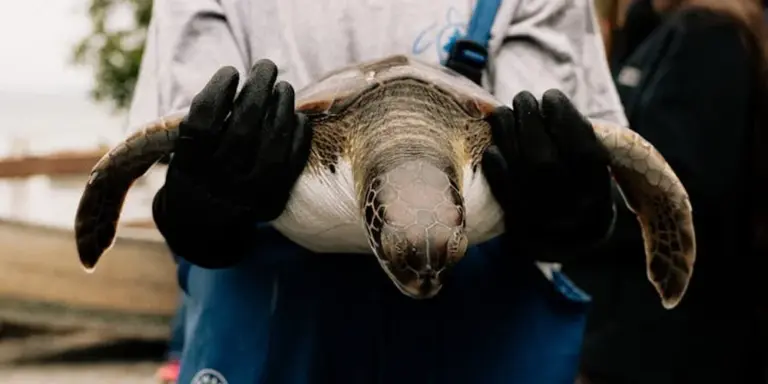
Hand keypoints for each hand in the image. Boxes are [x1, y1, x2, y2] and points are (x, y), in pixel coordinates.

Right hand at [153, 59, 311, 267]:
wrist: (203, 229)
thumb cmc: (195, 174)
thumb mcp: (183, 152)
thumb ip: (205, 123)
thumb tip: (241, 82)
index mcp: (189, 168)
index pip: (204, 123)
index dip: (218, 91)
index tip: (230, 71)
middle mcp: (219, 183)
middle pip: (244, 128)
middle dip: (258, 89)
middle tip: (266, 66)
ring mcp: (250, 194)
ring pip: (274, 142)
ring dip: (282, 106)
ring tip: (283, 87)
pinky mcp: (275, 199)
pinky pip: (294, 159)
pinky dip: (298, 132)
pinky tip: (295, 114)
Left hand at [481, 89, 614, 261]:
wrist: (568, 240)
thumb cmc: (580, 187)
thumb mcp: (594, 167)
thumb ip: (579, 139)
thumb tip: (549, 103)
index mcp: (595, 187)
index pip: (580, 146)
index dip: (563, 115)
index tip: (551, 96)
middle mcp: (569, 203)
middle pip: (542, 157)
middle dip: (529, 118)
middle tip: (523, 98)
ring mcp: (540, 213)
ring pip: (518, 166)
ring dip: (506, 132)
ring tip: (503, 113)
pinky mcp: (516, 221)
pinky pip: (502, 187)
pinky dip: (495, 164)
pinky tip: (494, 147)